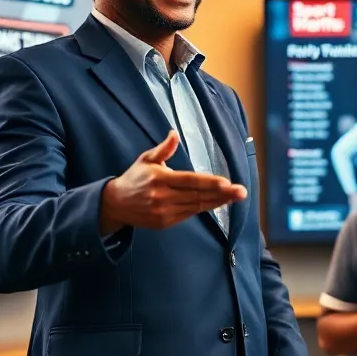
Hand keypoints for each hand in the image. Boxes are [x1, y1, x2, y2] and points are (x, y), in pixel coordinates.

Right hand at [99, 130, 246, 232]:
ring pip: (197, 207)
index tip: (226, 182)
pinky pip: (190, 214)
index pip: (190, 181)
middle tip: (242, 192)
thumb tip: (174, 133)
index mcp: (159, 179)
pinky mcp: (165, 222)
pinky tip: (218, 203)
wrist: (115, 204)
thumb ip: (164, 148)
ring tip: (235, 197)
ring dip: (218, 202)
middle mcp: (162, 197)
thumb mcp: (146, 159)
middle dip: (222, 194)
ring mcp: (164, 212)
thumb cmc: (134, 178)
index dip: (209, 182)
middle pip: (197, 195)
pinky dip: (205, 208)